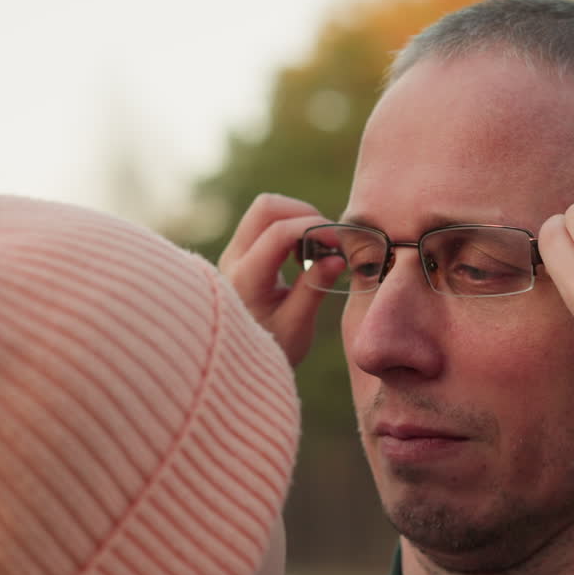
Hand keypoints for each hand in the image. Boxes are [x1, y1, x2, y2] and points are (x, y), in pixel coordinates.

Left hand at [218, 193, 336, 366]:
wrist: (239, 367)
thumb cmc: (273, 351)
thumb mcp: (298, 325)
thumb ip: (315, 287)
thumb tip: (337, 256)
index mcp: (246, 278)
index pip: (279, 231)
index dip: (315, 228)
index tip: (340, 243)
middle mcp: (233, 259)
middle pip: (266, 207)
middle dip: (303, 213)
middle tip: (327, 240)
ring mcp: (233, 253)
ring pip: (264, 210)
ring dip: (296, 219)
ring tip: (316, 251)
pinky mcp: (240, 254)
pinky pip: (264, 223)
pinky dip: (290, 227)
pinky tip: (303, 256)